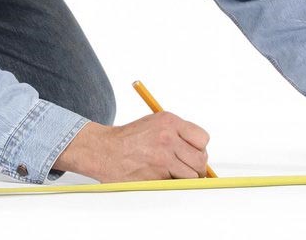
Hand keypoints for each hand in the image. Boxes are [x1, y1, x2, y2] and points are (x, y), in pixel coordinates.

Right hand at [54, 112, 209, 182]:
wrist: (103, 150)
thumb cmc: (128, 139)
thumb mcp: (154, 123)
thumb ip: (177, 133)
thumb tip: (200, 150)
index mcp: (169, 122)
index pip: (202, 138)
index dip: (199, 148)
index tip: (192, 152)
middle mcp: (167, 138)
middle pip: (200, 159)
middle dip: (196, 167)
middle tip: (185, 167)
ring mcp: (162, 158)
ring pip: (192, 175)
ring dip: (185, 178)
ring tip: (171, 173)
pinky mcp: (156, 176)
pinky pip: (177, 184)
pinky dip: (172, 184)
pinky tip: (160, 177)